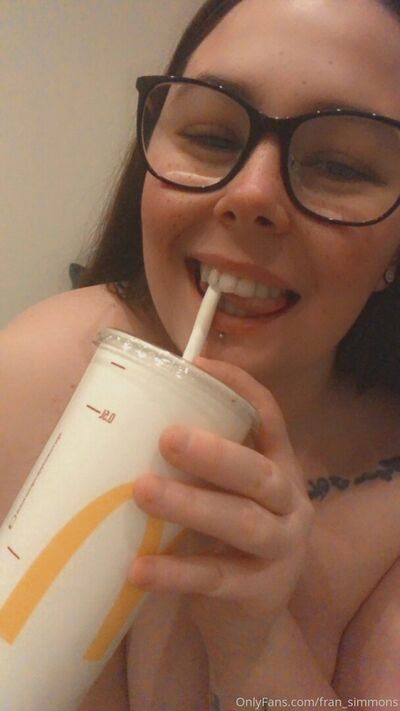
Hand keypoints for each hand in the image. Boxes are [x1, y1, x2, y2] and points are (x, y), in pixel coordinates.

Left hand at [129, 357, 314, 657]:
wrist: (247, 621)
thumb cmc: (224, 540)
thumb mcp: (221, 495)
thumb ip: (196, 468)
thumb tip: (126, 426)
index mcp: (280, 467)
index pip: (269, 417)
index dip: (239, 388)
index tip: (196, 365)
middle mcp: (290, 502)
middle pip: (258, 472)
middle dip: (214, 453)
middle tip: (167, 437)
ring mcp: (283, 549)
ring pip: (243, 522)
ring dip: (191, 504)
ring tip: (143, 491)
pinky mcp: (261, 591)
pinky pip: (217, 578)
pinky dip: (176, 572)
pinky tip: (138, 568)